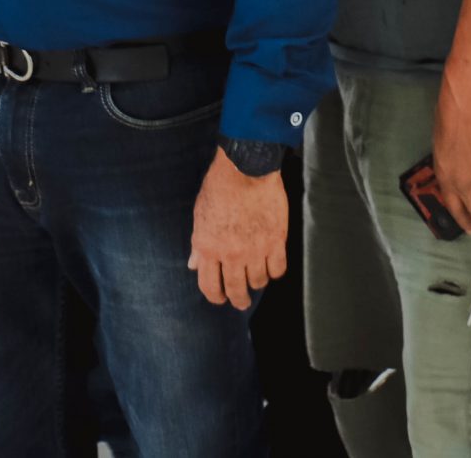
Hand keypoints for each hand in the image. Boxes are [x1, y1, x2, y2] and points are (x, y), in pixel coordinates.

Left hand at [188, 148, 286, 309]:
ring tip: (256, 278)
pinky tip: (271, 266)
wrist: (246, 169)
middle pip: (235, 289)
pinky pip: (277, 269)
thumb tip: (193, 265)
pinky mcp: (275, 241)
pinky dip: (274, 271)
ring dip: (256, 283)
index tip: (221, 298)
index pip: (209, 286)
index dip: (215, 297)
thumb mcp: (200, 215)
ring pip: (257, 281)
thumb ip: (198, 244)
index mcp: (207, 247)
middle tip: (242, 302)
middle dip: (238, 300)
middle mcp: (230, 253)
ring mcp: (254, 249)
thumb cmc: (219, 187)